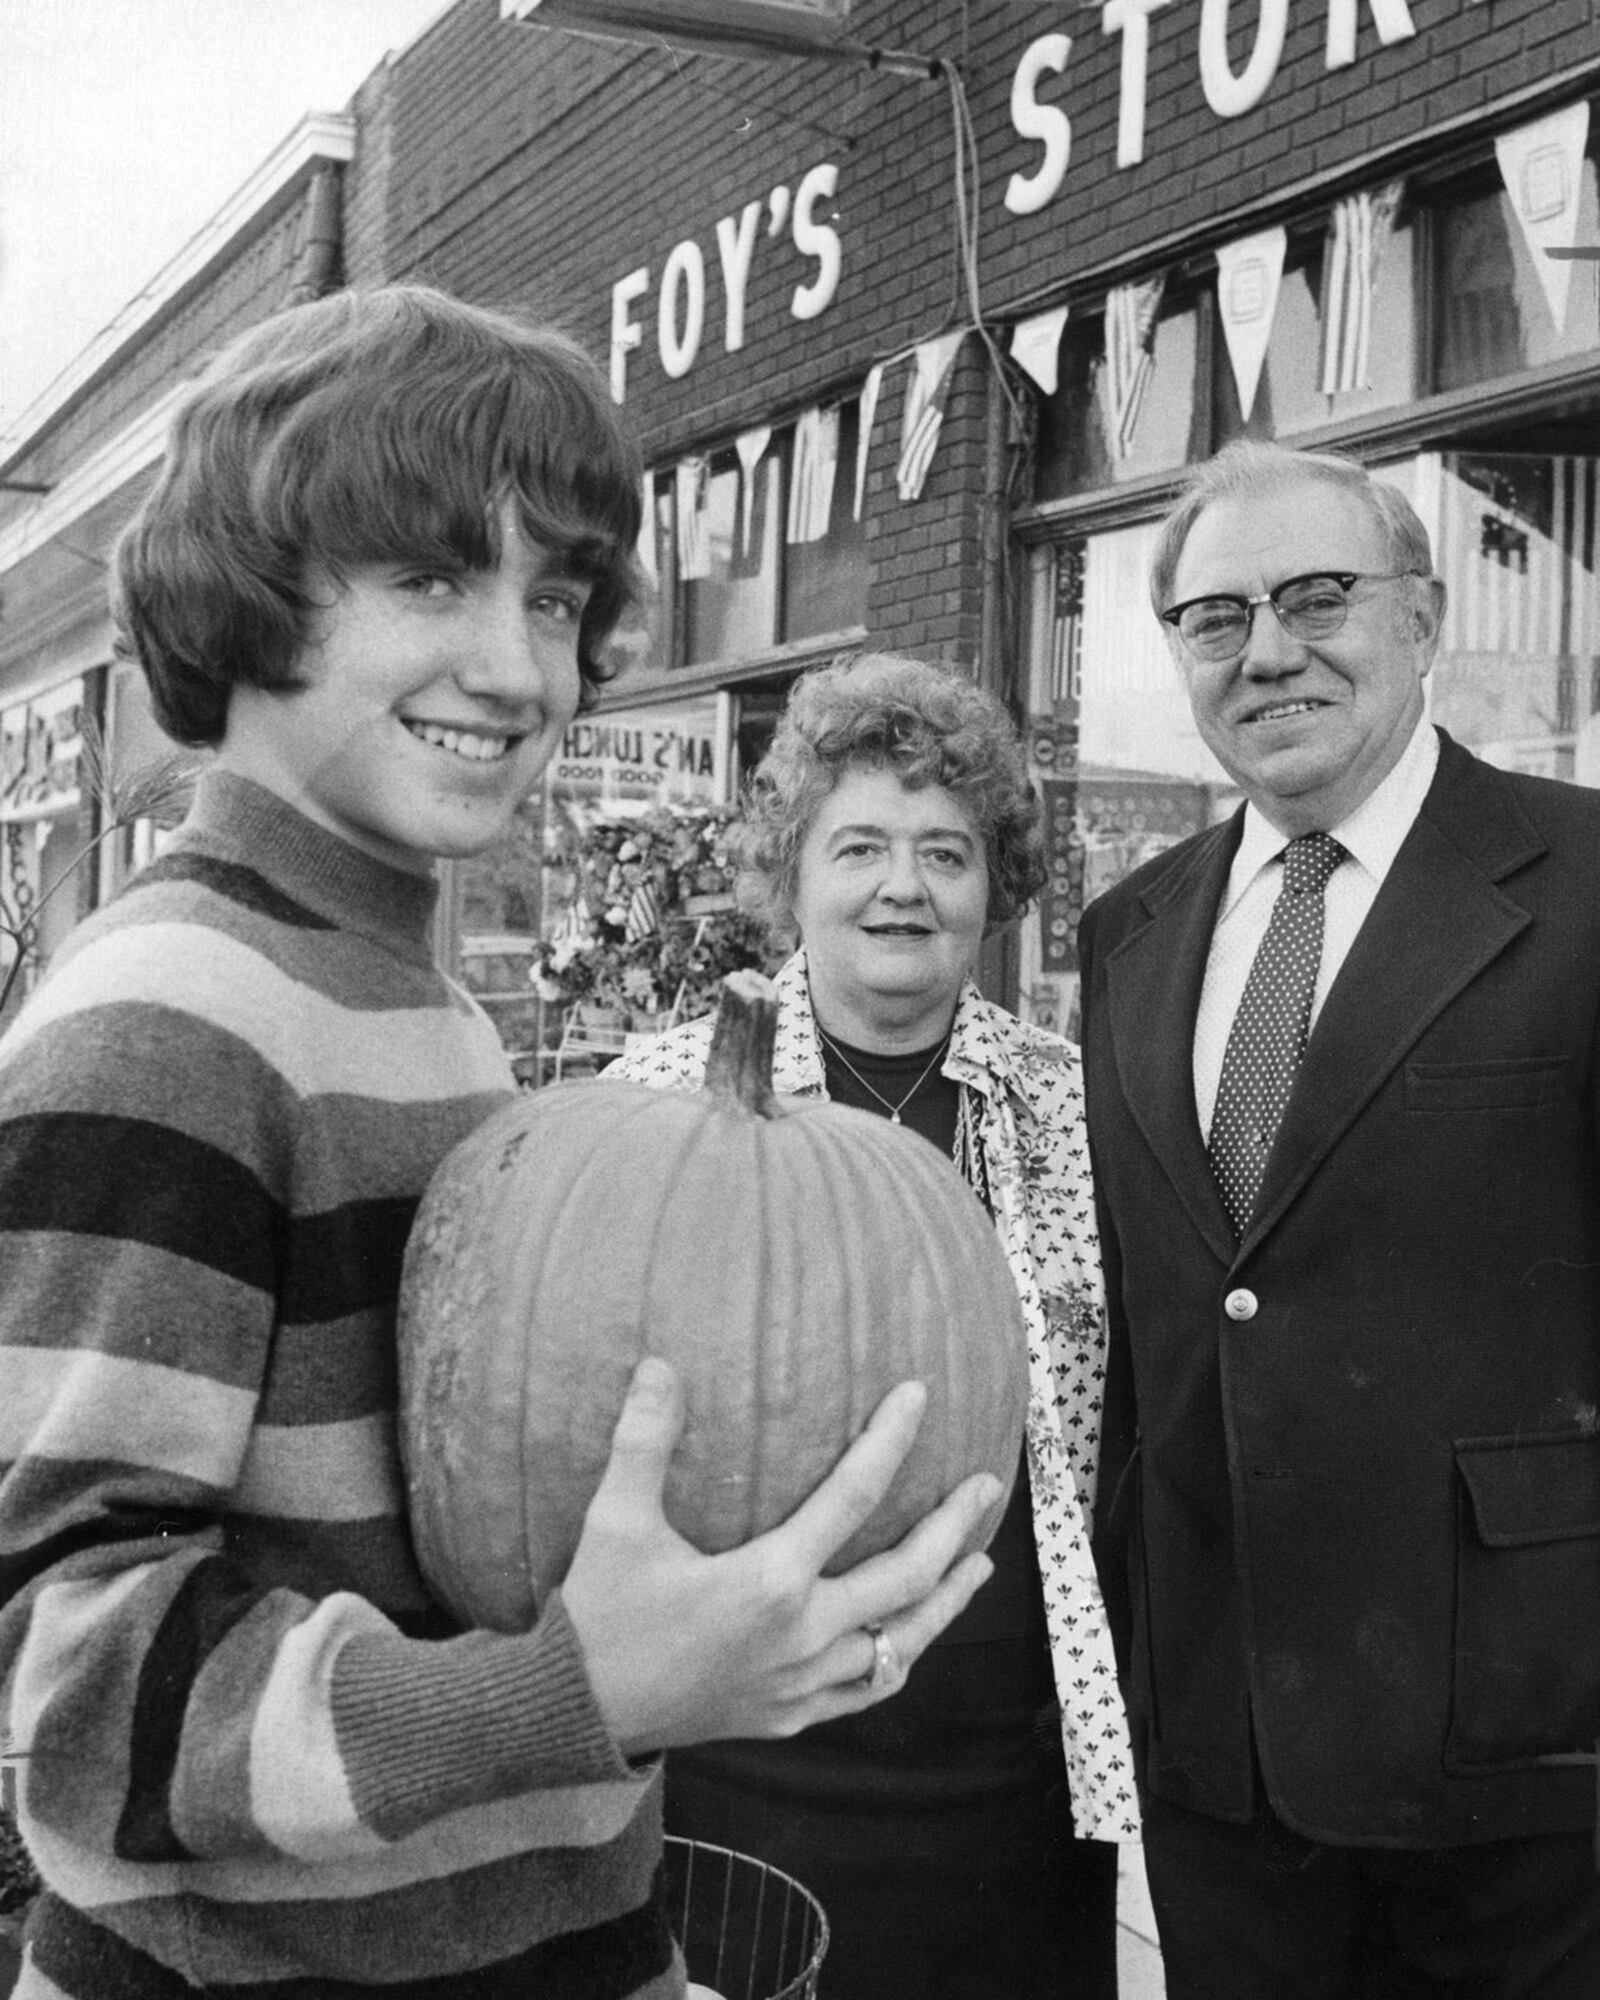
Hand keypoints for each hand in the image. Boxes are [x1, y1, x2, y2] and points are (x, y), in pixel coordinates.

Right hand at [560, 1357, 999, 1757]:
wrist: (575, 1716)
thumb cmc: (599, 1614)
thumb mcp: (614, 1521)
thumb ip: (643, 1439)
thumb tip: (659, 1364)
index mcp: (771, 1580)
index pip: (853, 1495)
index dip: (890, 1439)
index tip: (917, 1396)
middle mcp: (803, 1634)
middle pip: (906, 1575)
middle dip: (952, 1527)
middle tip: (986, 1486)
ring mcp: (802, 1683)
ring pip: (901, 1643)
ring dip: (945, 1601)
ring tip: (979, 1566)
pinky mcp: (789, 1717)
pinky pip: (865, 1690)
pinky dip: (898, 1662)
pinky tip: (910, 1645)